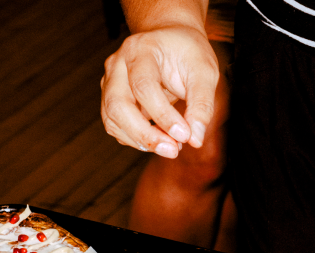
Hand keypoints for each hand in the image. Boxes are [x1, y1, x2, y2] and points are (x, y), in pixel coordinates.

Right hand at [101, 25, 218, 157]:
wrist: (171, 40)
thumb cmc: (188, 54)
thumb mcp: (204, 72)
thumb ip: (202, 104)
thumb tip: (195, 140)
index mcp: (140, 50)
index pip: (143, 86)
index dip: (163, 115)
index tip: (185, 136)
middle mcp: (117, 65)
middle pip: (117, 105)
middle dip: (144, 134)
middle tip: (173, 151)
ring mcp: (109, 82)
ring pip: (112, 120)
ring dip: (141, 141)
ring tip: (172, 147)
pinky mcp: (110, 99)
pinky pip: (116, 126)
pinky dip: (137, 139)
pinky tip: (160, 140)